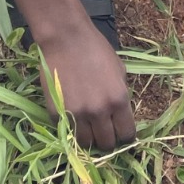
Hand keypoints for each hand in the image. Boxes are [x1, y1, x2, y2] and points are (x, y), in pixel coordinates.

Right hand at [36, 25, 136, 149]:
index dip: (125, 137)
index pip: (126, 134)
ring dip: (89, 139)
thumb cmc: (96, 49)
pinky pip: (66, 131)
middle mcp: (99, 111)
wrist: (66, 39)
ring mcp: (76, 114)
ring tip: (89, 129)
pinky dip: (71, 128)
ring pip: (85, 144)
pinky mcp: (57, 114)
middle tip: (105, 133)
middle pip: (106, 144)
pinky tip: (73, 117)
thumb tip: (120, 113)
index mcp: (118, 100)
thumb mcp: (119, 70)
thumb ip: (120, 94)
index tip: (122, 135)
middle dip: (108, 141)